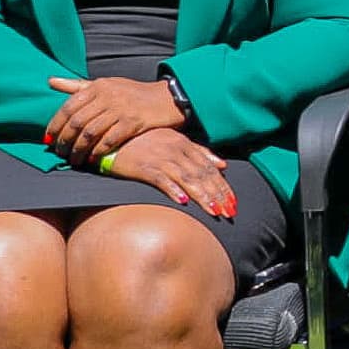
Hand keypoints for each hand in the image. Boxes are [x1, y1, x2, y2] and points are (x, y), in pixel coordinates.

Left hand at [46, 72, 186, 163]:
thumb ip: (77, 85)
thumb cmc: (132, 93)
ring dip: (79, 149)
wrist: (165, 98)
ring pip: (91, 132)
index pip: (69, 106)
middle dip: (65, 140)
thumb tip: (51, 81)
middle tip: (60, 153)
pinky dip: (98, 151)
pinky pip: (110, 139)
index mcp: (97, 86)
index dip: (56, 124)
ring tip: (74, 159)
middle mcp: (107, 96)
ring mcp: (120, 109)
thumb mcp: (105, 84)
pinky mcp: (133, 122)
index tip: (49, 138)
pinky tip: (93, 158)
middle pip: (77, 121)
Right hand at [104, 124, 235, 218]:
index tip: (233, 202)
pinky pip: (161, 179)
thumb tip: (223, 164)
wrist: (115, 136)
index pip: (209, 168)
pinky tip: (182, 201)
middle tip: (229, 212)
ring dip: (202, 196)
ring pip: (187, 178)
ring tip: (214, 211)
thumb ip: (200, 152)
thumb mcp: (175, 141)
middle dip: (218, 194)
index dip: (223, 186)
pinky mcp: (144, 167)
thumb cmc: (145, 140)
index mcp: (185, 144)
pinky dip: (173, 189)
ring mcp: (160, 158)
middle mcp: (176, 150)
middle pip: (202, 175)